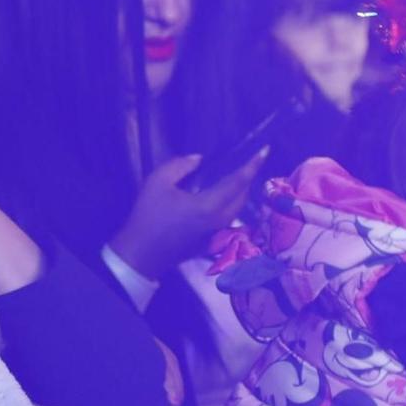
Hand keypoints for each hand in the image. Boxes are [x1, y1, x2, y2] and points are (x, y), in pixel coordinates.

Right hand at [108, 149, 266, 281]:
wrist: (140, 255)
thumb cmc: (148, 217)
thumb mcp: (157, 182)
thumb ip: (180, 166)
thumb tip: (198, 160)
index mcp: (209, 206)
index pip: (238, 182)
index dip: (252, 165)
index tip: (265, 150)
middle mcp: (219, 221)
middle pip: (242, 196)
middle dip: (247, 177)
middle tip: (245, 160)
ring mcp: (216, 233)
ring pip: (237, 208)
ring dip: (238, 191)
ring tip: (233, 175)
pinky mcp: (210, 241)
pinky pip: (227, 217)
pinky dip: (229, 202)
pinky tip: (218, 194)